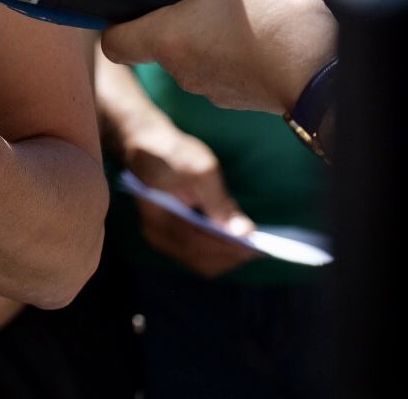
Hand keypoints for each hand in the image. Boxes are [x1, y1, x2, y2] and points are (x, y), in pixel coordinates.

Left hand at [101, 0, 336, 114]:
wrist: (329, 83)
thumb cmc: (280, 28)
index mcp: (168, 40)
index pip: (114, 42)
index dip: (114, 18)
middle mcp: (184, 70)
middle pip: (157, 39)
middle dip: (173, 9)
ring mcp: (215, 87)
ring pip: (194, 52)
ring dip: (207, 26)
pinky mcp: (245, 95)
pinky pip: (226, 65)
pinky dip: (235, 44)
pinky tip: (259, 20)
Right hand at [121, 117, 258, 277]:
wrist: (147, 145)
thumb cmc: (173, 153)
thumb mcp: (202, 171)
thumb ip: (221, 204)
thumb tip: (244, 233)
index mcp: (161, 221)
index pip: (201, 248)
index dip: (231, 250)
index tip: (259, 248)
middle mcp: (158, 237)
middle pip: (202, 262)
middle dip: (232, 256)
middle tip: (260, 247)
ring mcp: (161, 240)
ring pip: (201, 261)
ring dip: (226, 255)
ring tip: (251, 244)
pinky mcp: (168, 237)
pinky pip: (197, 253)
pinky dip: (217, 250)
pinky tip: (233, 239)